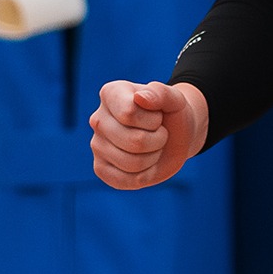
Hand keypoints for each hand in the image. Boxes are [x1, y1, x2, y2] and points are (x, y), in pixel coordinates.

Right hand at [89, 80, 207, 189]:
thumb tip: (139, 97)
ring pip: (131, 162)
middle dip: (158, 139)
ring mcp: (96, 145)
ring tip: (153, 145)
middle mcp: (98, 118)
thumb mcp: (176, 99)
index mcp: (111, 93)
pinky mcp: (100, 168)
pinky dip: (145, 174)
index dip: (153, 120)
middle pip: (134, 141)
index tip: (157, 114)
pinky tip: (145, 160)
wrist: (175, 136)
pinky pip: (126, 180)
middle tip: (159, 132)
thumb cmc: (171, 114)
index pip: (129, 113)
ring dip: (153, 156)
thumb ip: (161, 93)